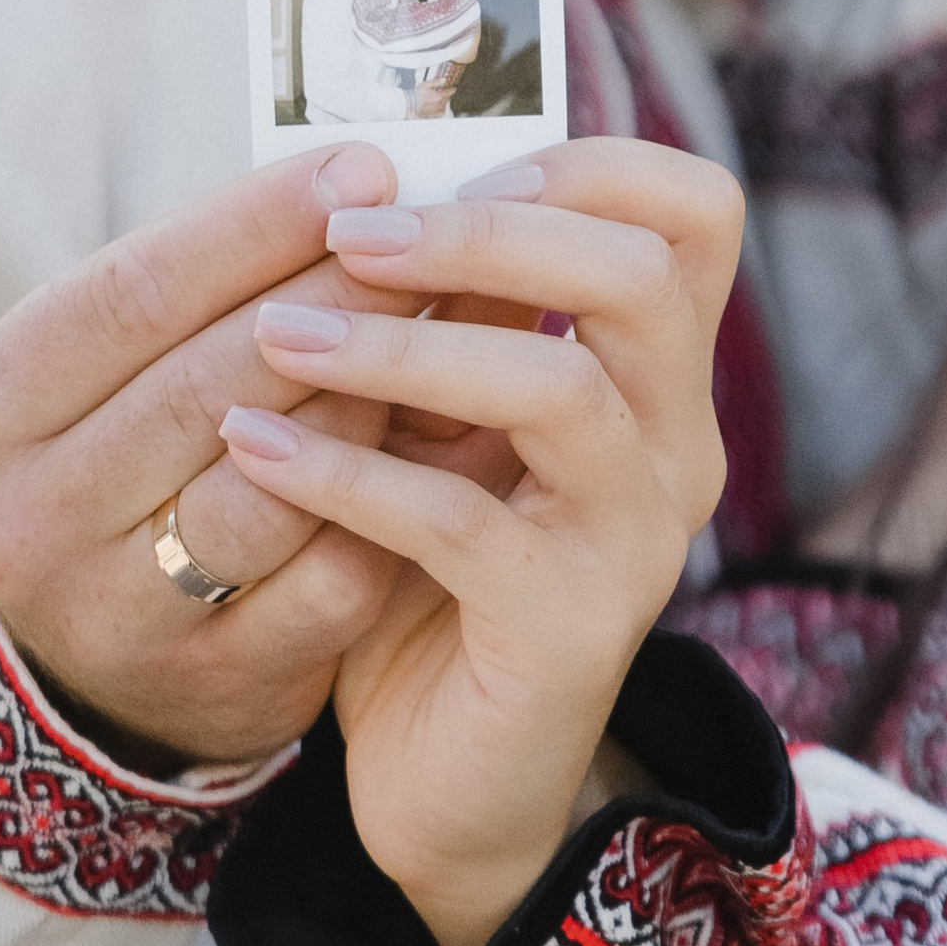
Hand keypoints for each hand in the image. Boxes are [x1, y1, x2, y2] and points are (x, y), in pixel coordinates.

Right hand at [0, 141, 409, 771]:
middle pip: (206, 383)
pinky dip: (395, 502)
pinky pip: (329, 577)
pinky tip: (453, 443)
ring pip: (273, 485)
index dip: (254, 224)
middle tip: (436, 238)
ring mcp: (114, 614)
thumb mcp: (114, 368)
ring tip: (452, 330)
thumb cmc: (127, 454)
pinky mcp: (213, 680)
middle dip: (335, 298)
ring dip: (373, 397)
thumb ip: (210, 284)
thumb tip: (363, 178)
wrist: (103, 656)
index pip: (131, 292)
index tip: (360, 167)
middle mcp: (28, 518)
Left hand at [218, 140, 742, 945]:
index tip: (452, 168)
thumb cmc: (434, 568)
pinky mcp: (566, 628)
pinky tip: (253, 446)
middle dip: (485, 234)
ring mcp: (635, 536)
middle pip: (638, 277)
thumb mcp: (442, 417)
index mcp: (657, 370)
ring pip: (554, 390)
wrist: (454, 781)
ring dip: (403, 349)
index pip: (693, 214)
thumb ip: (436, 314)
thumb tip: (349, 175)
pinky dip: (346, 474)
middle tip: (350, 236)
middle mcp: (676, 441)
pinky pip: (459, 524)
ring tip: (282, 335)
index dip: (586, 164)